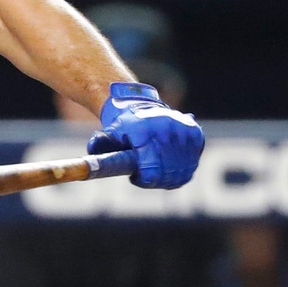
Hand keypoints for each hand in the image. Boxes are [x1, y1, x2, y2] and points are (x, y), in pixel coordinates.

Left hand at [87, 82, 203, 189]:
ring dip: (168, 177)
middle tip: (146, 174)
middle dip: (154, 179)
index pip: (151, 172)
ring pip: (181, 172)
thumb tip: (91, 156)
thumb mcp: (108, 136)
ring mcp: (183, 131)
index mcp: (145, 131)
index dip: (143, 180)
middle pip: (166, 174)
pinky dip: (181, 171)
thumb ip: (99, 147)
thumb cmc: (123, 128)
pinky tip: (170, 166)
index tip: (136, 176)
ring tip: (156, 169)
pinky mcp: (195, 134)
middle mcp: (167, 129)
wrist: (142, 107)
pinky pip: (190, 166)